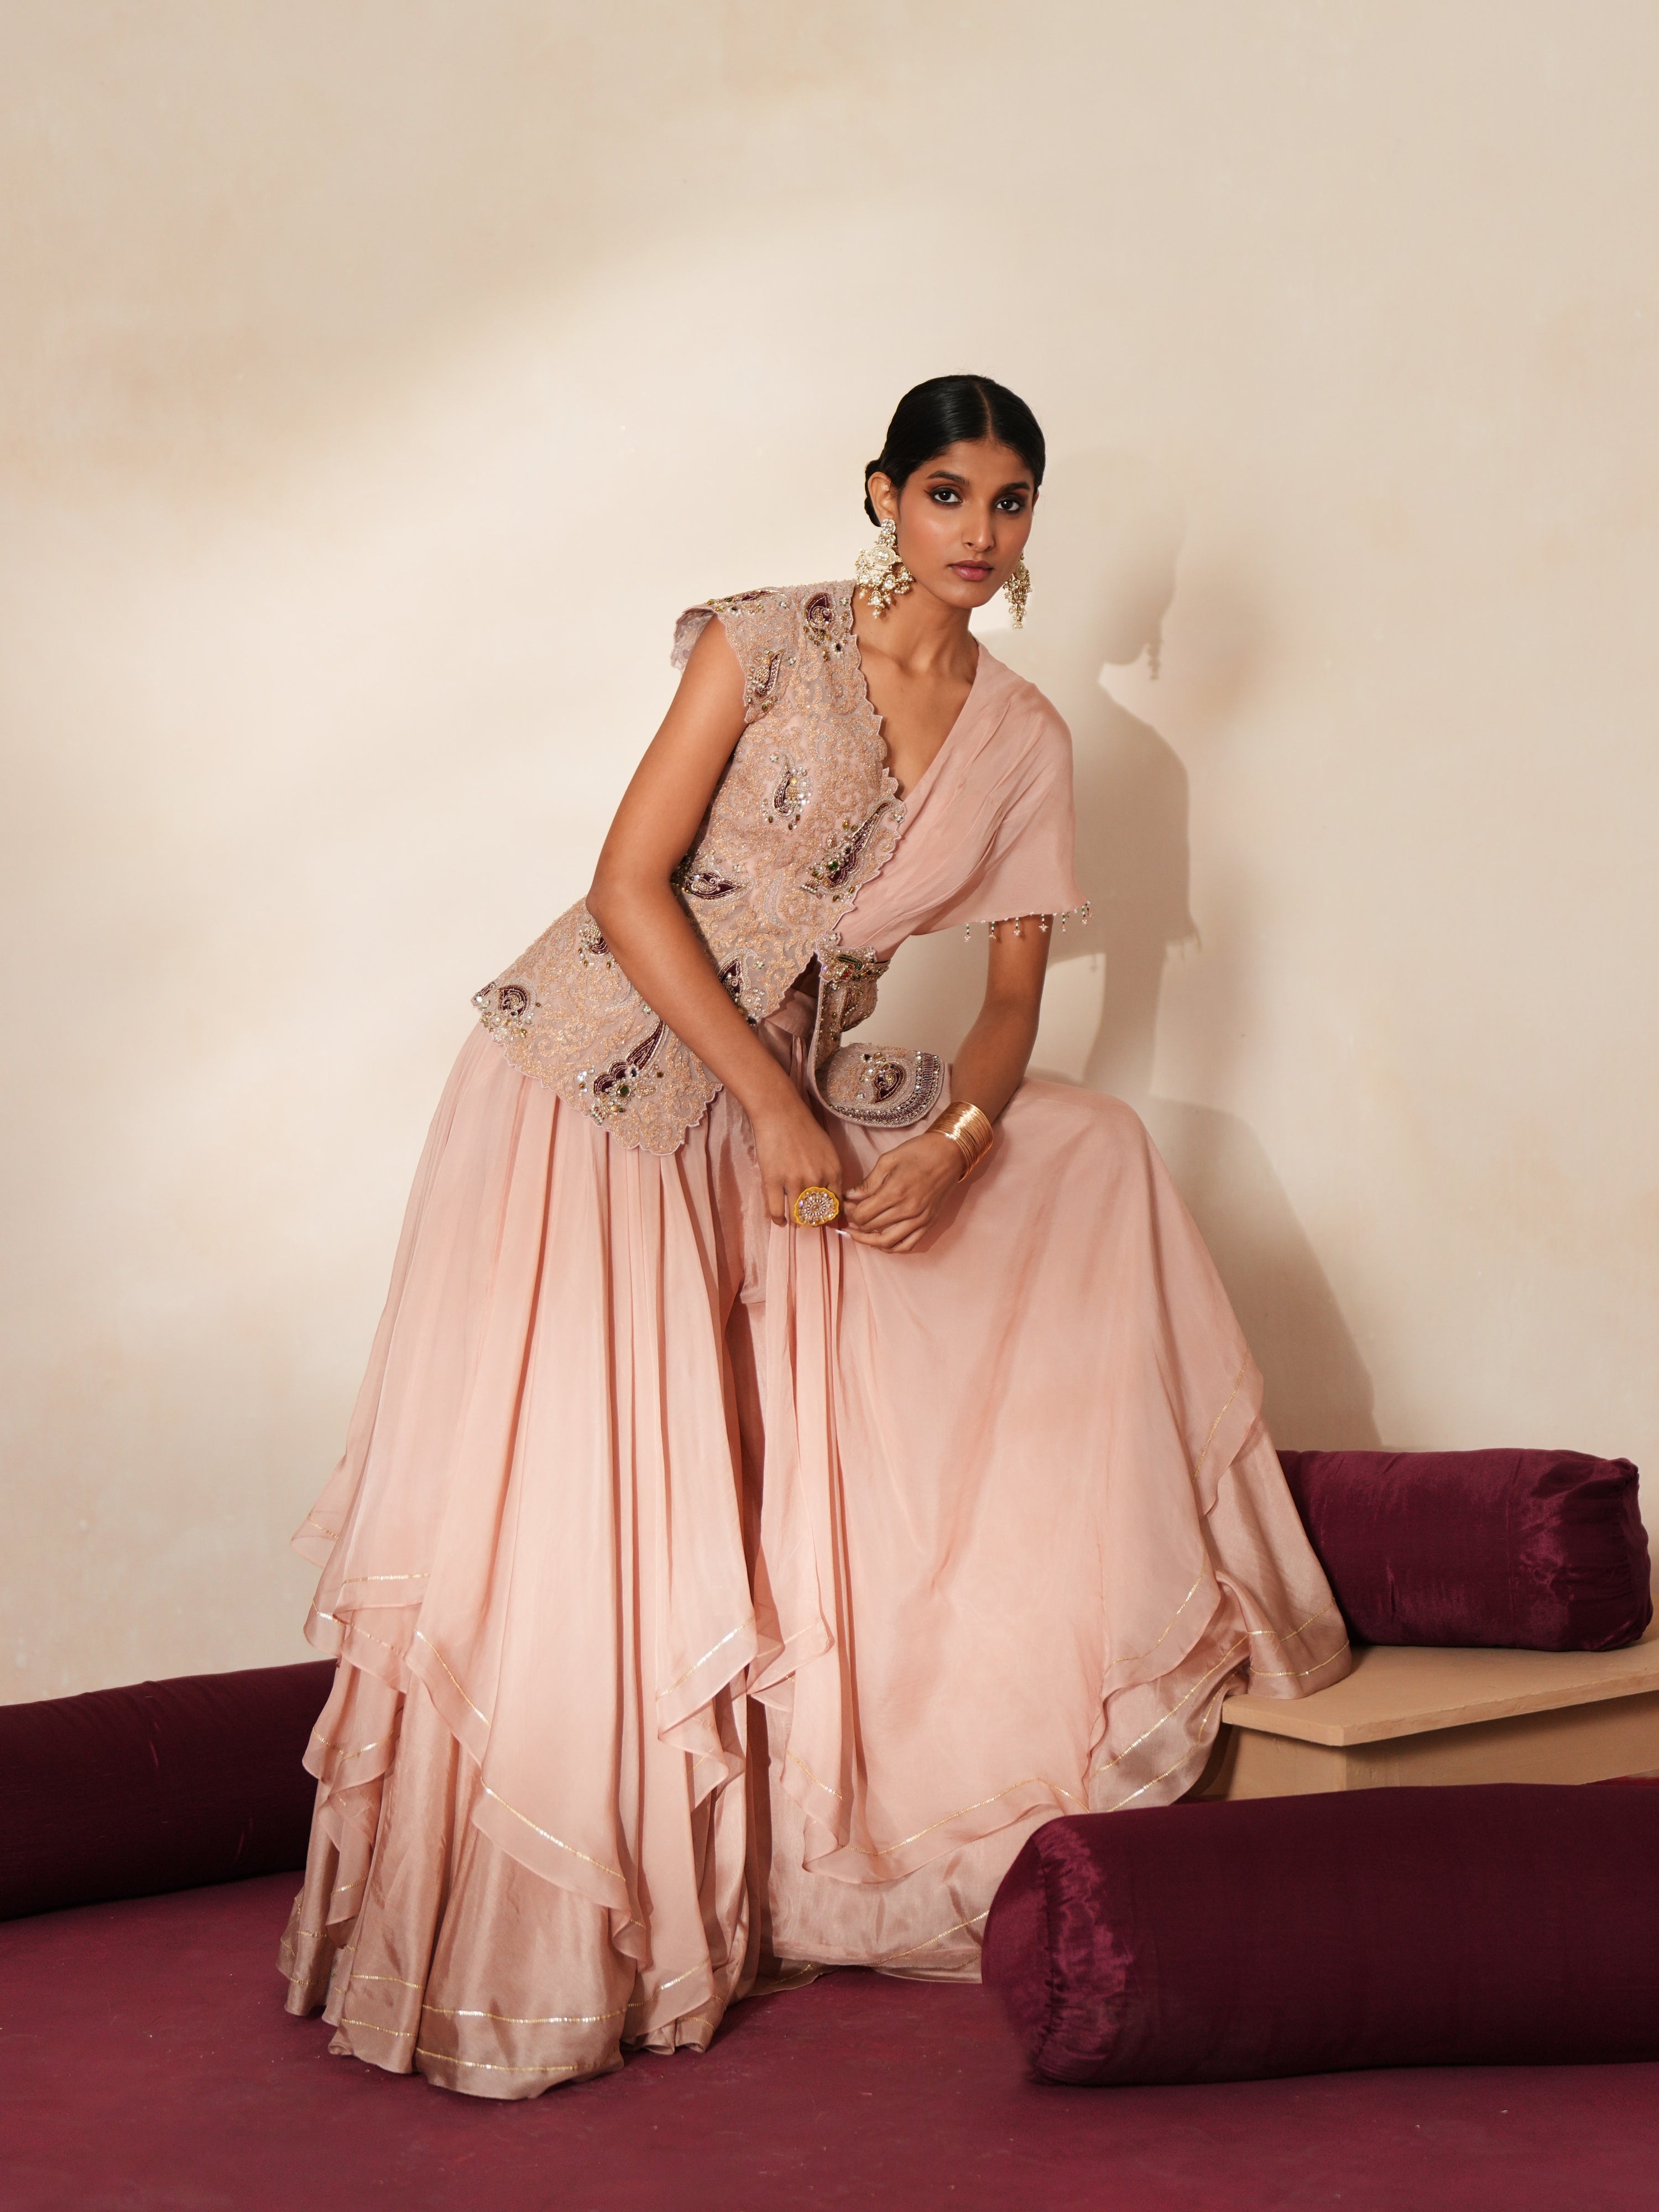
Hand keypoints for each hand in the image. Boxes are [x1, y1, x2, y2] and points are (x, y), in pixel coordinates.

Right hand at [751, 1100, 845, 1228]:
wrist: (781, 1113)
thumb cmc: (805, 1128)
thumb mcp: (828, 1151)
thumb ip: (831, 1174)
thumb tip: (832, 1197)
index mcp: (834, 1172)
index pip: (836, 1207)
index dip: (830, 1217)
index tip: (823, 1220)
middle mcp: (817, 1180)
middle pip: (818, 1215)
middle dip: (813, 1222)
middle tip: (807, 1221)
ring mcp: (795, 1181)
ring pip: (798, 1216)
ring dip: (796, 1221)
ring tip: (793, 1220)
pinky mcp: (774, 1181)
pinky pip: (777, 1211)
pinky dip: (779, 1220)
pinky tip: (780, 1221)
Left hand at [842, 1132, 963, 1251]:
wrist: (949, 1154)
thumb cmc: (918, 1152)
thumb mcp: (888, 1160)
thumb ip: (868, 1182)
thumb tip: (850, 1196)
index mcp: (895, 1192)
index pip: (862, 1215)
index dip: (849, 1212)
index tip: (846, 1203)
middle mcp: (907, 1210)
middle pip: (871, 1228)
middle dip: (855, 1223)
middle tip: (850, 1214)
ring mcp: (919, 1220)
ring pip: (887, 1243)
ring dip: (869, 1241)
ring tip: (859, 1234)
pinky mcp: (928, 1223)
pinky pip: (908, 1245)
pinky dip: (892, 1248)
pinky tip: (881, 1242)